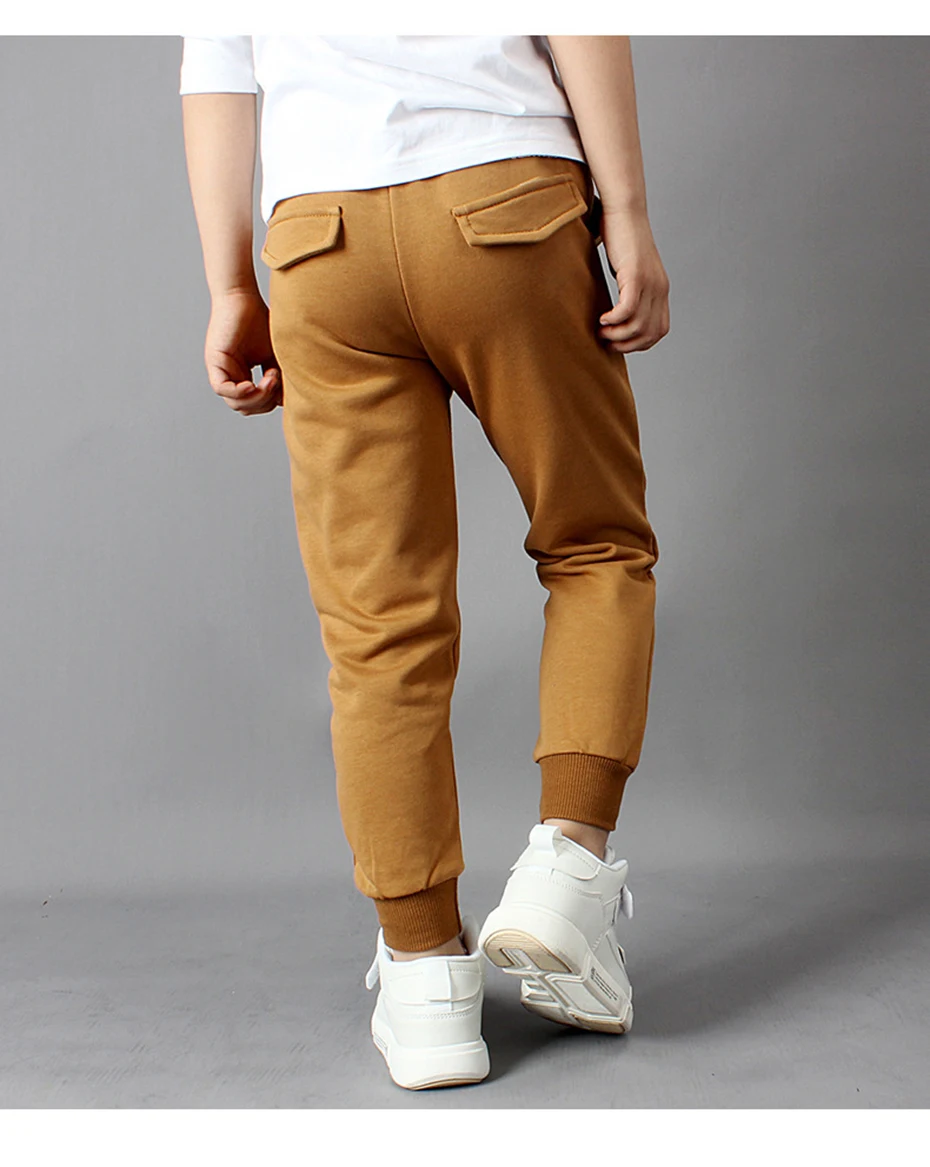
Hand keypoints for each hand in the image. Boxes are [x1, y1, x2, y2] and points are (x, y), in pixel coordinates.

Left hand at [204, 288, 281, 415]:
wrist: (243, 296)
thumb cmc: (259, 319)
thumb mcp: (275, 355)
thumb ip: (280, 377)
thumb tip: (286, 401)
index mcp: (242, 375)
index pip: (254, 403)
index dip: (270, 402)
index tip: (282, 385)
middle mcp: (230, 375)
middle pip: (245, 407)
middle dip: (264, 402)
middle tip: (276, 383)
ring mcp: (221, 370)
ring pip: (234, 402)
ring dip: (256, 397)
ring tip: (269, 380)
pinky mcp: (214, 362)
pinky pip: (222, 389)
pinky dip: (239, 393)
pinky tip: (253, 385)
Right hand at [597, 208, 669, 352]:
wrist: (624, 210)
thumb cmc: (621, 237)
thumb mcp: (629, 269)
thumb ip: (629, 289)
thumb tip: (616, 311)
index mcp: (660, 290)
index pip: (659, 330)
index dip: (639, 344)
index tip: (618, 342)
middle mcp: (659, 288)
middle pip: (649, 333)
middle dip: (627, 345)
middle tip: (606, 340)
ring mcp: (649, 282)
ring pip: (638, 325)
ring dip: (617, 335)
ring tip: (601, 330)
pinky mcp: (635, 275)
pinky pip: (627, 310)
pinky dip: (614, 320)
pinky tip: (602, 318)